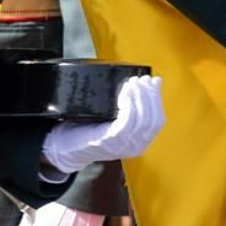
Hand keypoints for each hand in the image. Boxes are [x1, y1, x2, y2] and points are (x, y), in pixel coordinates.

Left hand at [43, 75, 163, 174]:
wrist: (67, 147)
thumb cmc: (89, 129)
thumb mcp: (114, 120)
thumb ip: (128, 108)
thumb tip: (141, 83)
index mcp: (140, 142)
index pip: (158, 121)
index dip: (158, 99)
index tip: (154, 81)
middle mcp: (135, 147)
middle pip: (153, 120)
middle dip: (150, 96)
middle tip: (142, 78)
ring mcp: (123, 146)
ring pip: (141, 120)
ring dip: (139, 97)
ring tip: (133, 82)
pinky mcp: (109, 141)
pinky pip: (126, 122)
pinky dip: (128, 105)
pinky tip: (124, 94)